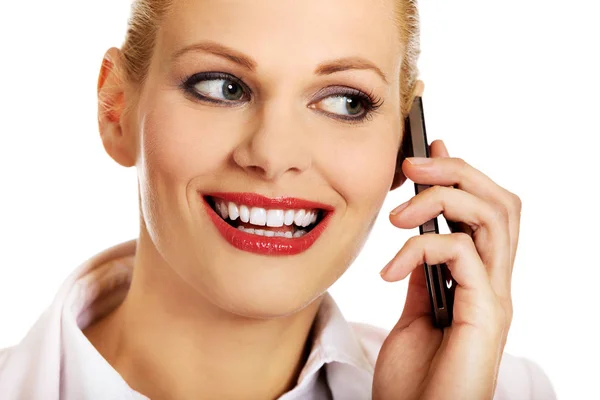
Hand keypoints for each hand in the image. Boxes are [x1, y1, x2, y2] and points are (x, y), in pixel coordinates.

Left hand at [372, 140, 520, 399]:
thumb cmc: (413, 379)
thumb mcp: (413, 311)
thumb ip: (421, 273)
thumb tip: (417, 234)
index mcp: (478, 280)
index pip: (483, 211)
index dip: (460, 174)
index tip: (427, 149)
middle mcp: (495, 284)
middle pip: (500, 202)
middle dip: (457, 171)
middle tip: (413, 163)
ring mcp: (495, 298)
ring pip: (494, 217)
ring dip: (443, 198)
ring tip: (398, 211)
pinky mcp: (486, 314)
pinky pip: (462, 254)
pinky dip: (421, 248)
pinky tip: (390, 270)